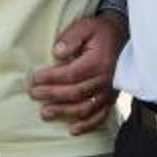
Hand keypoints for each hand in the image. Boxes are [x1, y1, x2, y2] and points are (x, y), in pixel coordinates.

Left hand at [29, 12, 126, 133]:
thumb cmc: (100, 32)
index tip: (34, 78)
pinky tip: (72, 129)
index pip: (70, 74)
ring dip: (64, 112)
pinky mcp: (111, 98)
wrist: (123, 37)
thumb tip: (57, 52)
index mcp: (98, 62)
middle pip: (75, 93)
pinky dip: (87, 125)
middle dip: (52, 95)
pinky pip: (101, 116)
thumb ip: (71, 38)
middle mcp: (104, 79)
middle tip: (33, 94)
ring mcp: (109, 91)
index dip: (51, 78)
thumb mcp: (86, 26)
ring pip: (85, 108)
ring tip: (45, 112)